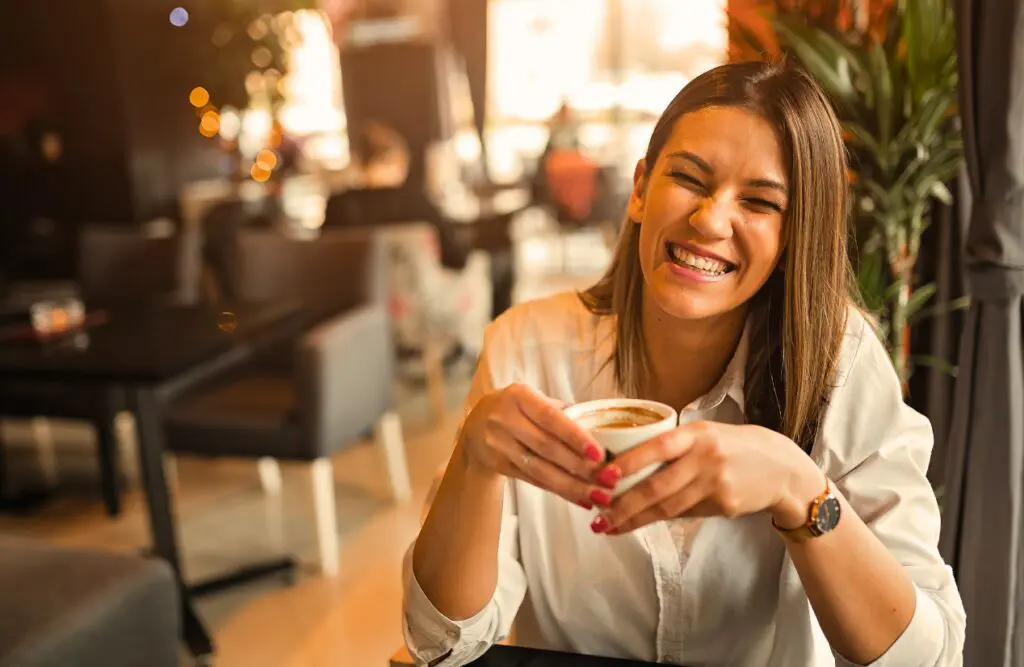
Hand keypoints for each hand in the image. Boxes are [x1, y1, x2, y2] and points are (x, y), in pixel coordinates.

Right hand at [459, 384, 606, 508]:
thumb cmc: (517, 409)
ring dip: (572, 486)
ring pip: (540, 469)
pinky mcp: (498, 465)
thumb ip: (563, 411)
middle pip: (547, 447)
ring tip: (598, 496)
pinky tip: (580, 498)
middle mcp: (505, 419)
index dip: (575, 436)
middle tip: (609, 481)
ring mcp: (498, 444)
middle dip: (581, 467)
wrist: (475, 425)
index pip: (550, 417)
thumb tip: (604, 428)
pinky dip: (559, 491)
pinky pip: (533, 481)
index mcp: (519, 396)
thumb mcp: (533, 399)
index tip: (599, 454)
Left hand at [590, 420, 824, 533]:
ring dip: (635, 519)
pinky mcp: (724, 506)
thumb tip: (627, 470)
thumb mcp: (705, 434)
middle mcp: (706, 457)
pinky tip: (639, 523)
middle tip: (597, 517)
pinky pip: (684, 514)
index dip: (628, 464)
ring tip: (609, 526)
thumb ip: (673, 447)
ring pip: (667, 507)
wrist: (781, 468)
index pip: (656, 447)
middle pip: (657, 486)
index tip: (602, 477)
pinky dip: (659, 519)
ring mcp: (716, 484)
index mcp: (696, 434)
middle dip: (623, 505)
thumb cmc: (731, 447)